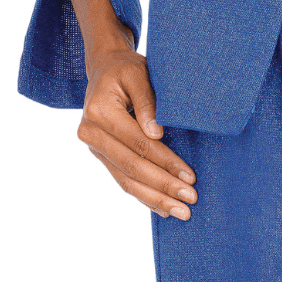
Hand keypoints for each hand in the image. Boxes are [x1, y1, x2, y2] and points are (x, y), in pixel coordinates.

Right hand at [76, 48, 196, 220]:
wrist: (104, 68)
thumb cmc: (126, 69)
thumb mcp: (139, 73)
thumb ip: (148, 101)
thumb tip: (157, 134)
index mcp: (100, 111)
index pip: (139, 143)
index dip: (165, 161)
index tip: (189, 177)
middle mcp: (91, 132)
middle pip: (132, 166)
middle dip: (163, 186)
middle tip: (190, 201)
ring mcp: (94, 146)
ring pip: (125, 179)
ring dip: (154, 198)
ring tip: (180, 213)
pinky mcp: (101, 155)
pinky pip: (122, 179)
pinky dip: (143, 195)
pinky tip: (162, 208)